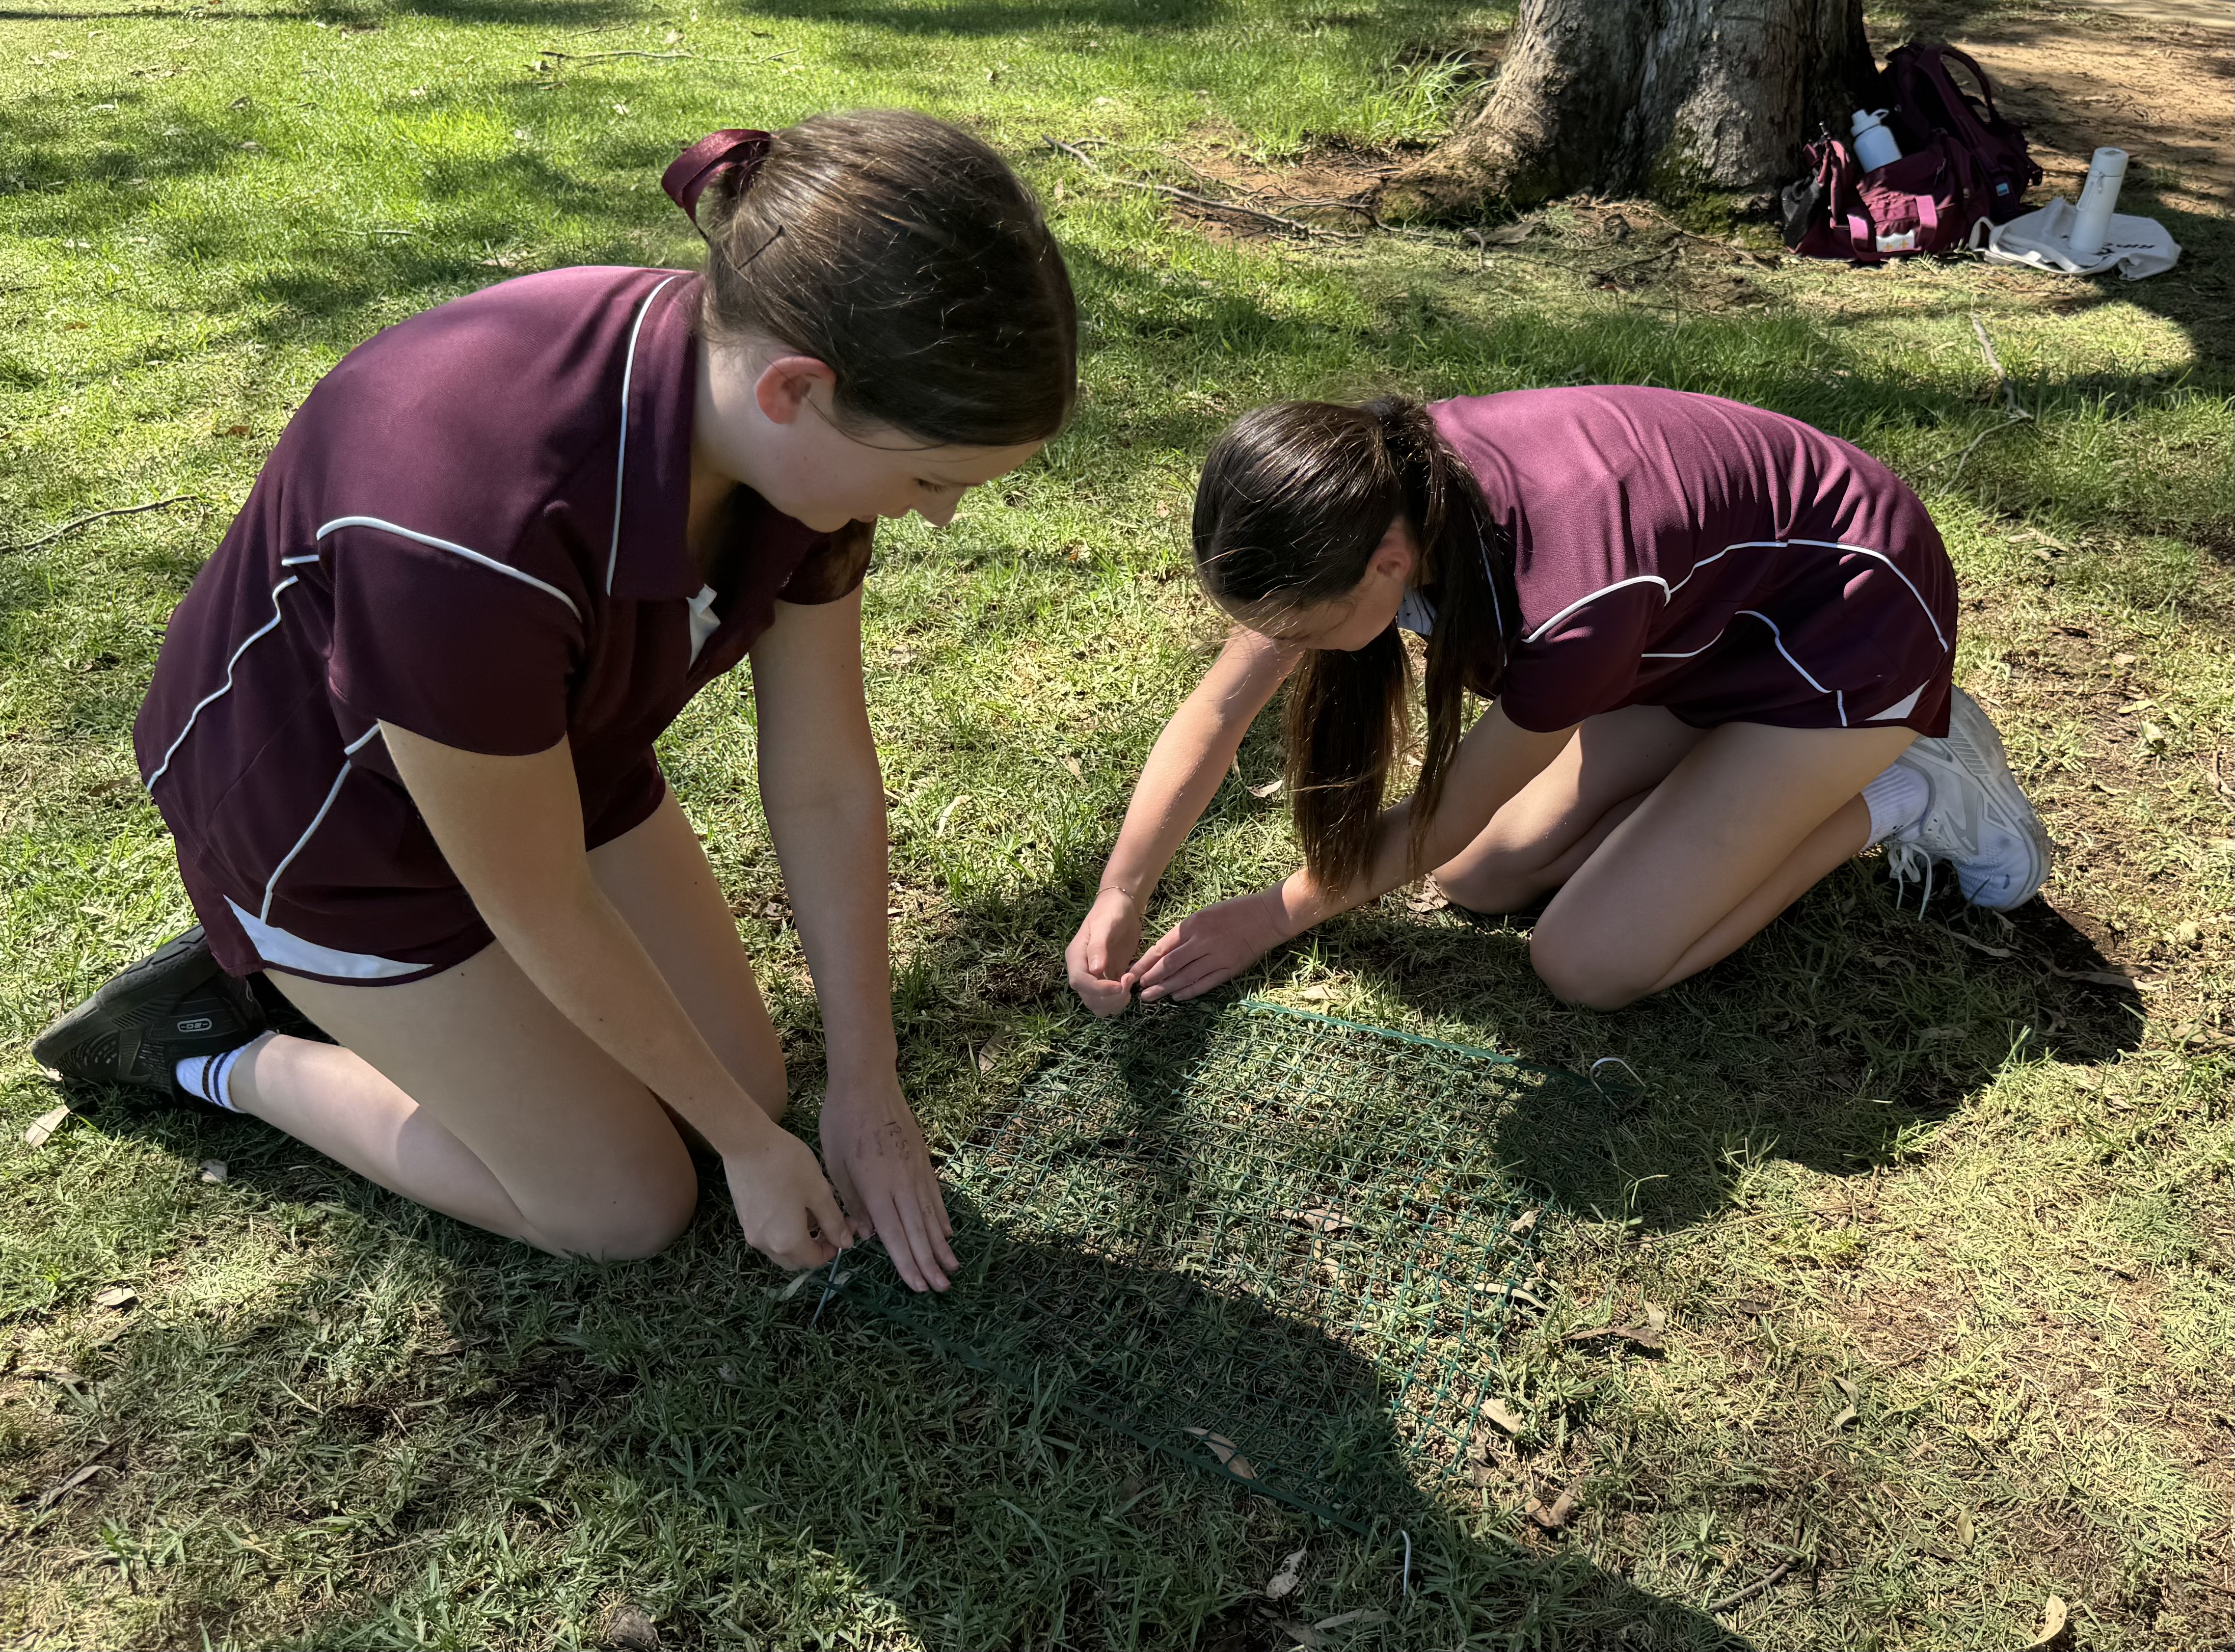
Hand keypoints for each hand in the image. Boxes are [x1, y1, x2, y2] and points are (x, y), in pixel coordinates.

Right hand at [724, 1130, 850, 1272]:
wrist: (745, 1142)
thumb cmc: (787, 1164)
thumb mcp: (818, 1192)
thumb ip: (833, 1222)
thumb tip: (845, 1244)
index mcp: (787, 1242)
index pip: (814, 1260)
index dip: (833, 1248)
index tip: (844, 1226)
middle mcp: (765, 1245)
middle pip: (796, 1260)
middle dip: (816, 1248)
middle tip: (830, 1222)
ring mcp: (750, 1233)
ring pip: (780, 1249)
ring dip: (799, 1240)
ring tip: (811, 1210)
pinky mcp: (743, 1219)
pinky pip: (768, 1236)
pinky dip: (783, 1231)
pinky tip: (791, 1205)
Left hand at [820, 1076, 956, 1291]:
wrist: (866, 1082)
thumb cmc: (841, 1123)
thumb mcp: (834, 1165)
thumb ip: (851, 1203)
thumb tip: (866, 1236)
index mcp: (876, 1186)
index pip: (894, 1234)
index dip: (906, 1263)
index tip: (918, 1286)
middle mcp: (901, 1181)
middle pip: (917, 1230)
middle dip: (929, 1263)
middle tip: (942, 1289)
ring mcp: (916, 1170)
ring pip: (930, 1215)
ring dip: (940, 1245)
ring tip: (952, 1269)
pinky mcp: (922, 1159)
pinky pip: (934, 1195)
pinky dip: (941, 1217)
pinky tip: (947, 1233)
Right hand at [1066, 887, 1143, 1016]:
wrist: (1122, 906)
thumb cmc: (1111, 912)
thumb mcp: (1104, 925)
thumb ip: (1098, 947)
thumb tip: (1095, 970)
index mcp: (1076, 957)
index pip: (1079, 982)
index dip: (1098, 989)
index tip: (1119, 986)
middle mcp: (1083, 969)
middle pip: (1088, 997)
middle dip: (1108, 998)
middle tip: (1127, 983)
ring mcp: (1096, 975)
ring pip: (1099, 1003)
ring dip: (1114, 1002)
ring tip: (1129, 985)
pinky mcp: (1110, 976)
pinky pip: (1111, 997)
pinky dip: (1121, 997)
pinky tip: (1131, 982)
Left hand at [1134, 885, 1294, 1003]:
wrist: (1267, 916)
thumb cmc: (1234, 911)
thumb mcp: (1204, 914)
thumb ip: (1184, 933)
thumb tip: (1162, 953)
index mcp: (1193, 925)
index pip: (1162, 948)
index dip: (1145, 963)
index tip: (1132, 973)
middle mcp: (1202, 941)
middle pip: (1170, 965)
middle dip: (1151, 979)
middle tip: (1138, 990)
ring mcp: (1217, 957)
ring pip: (1185, 977)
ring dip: (1166, 988)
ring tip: (1151, 997)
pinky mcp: (1230, 969)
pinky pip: (1205, 983)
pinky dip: (1189, 991)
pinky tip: (1176, 997)